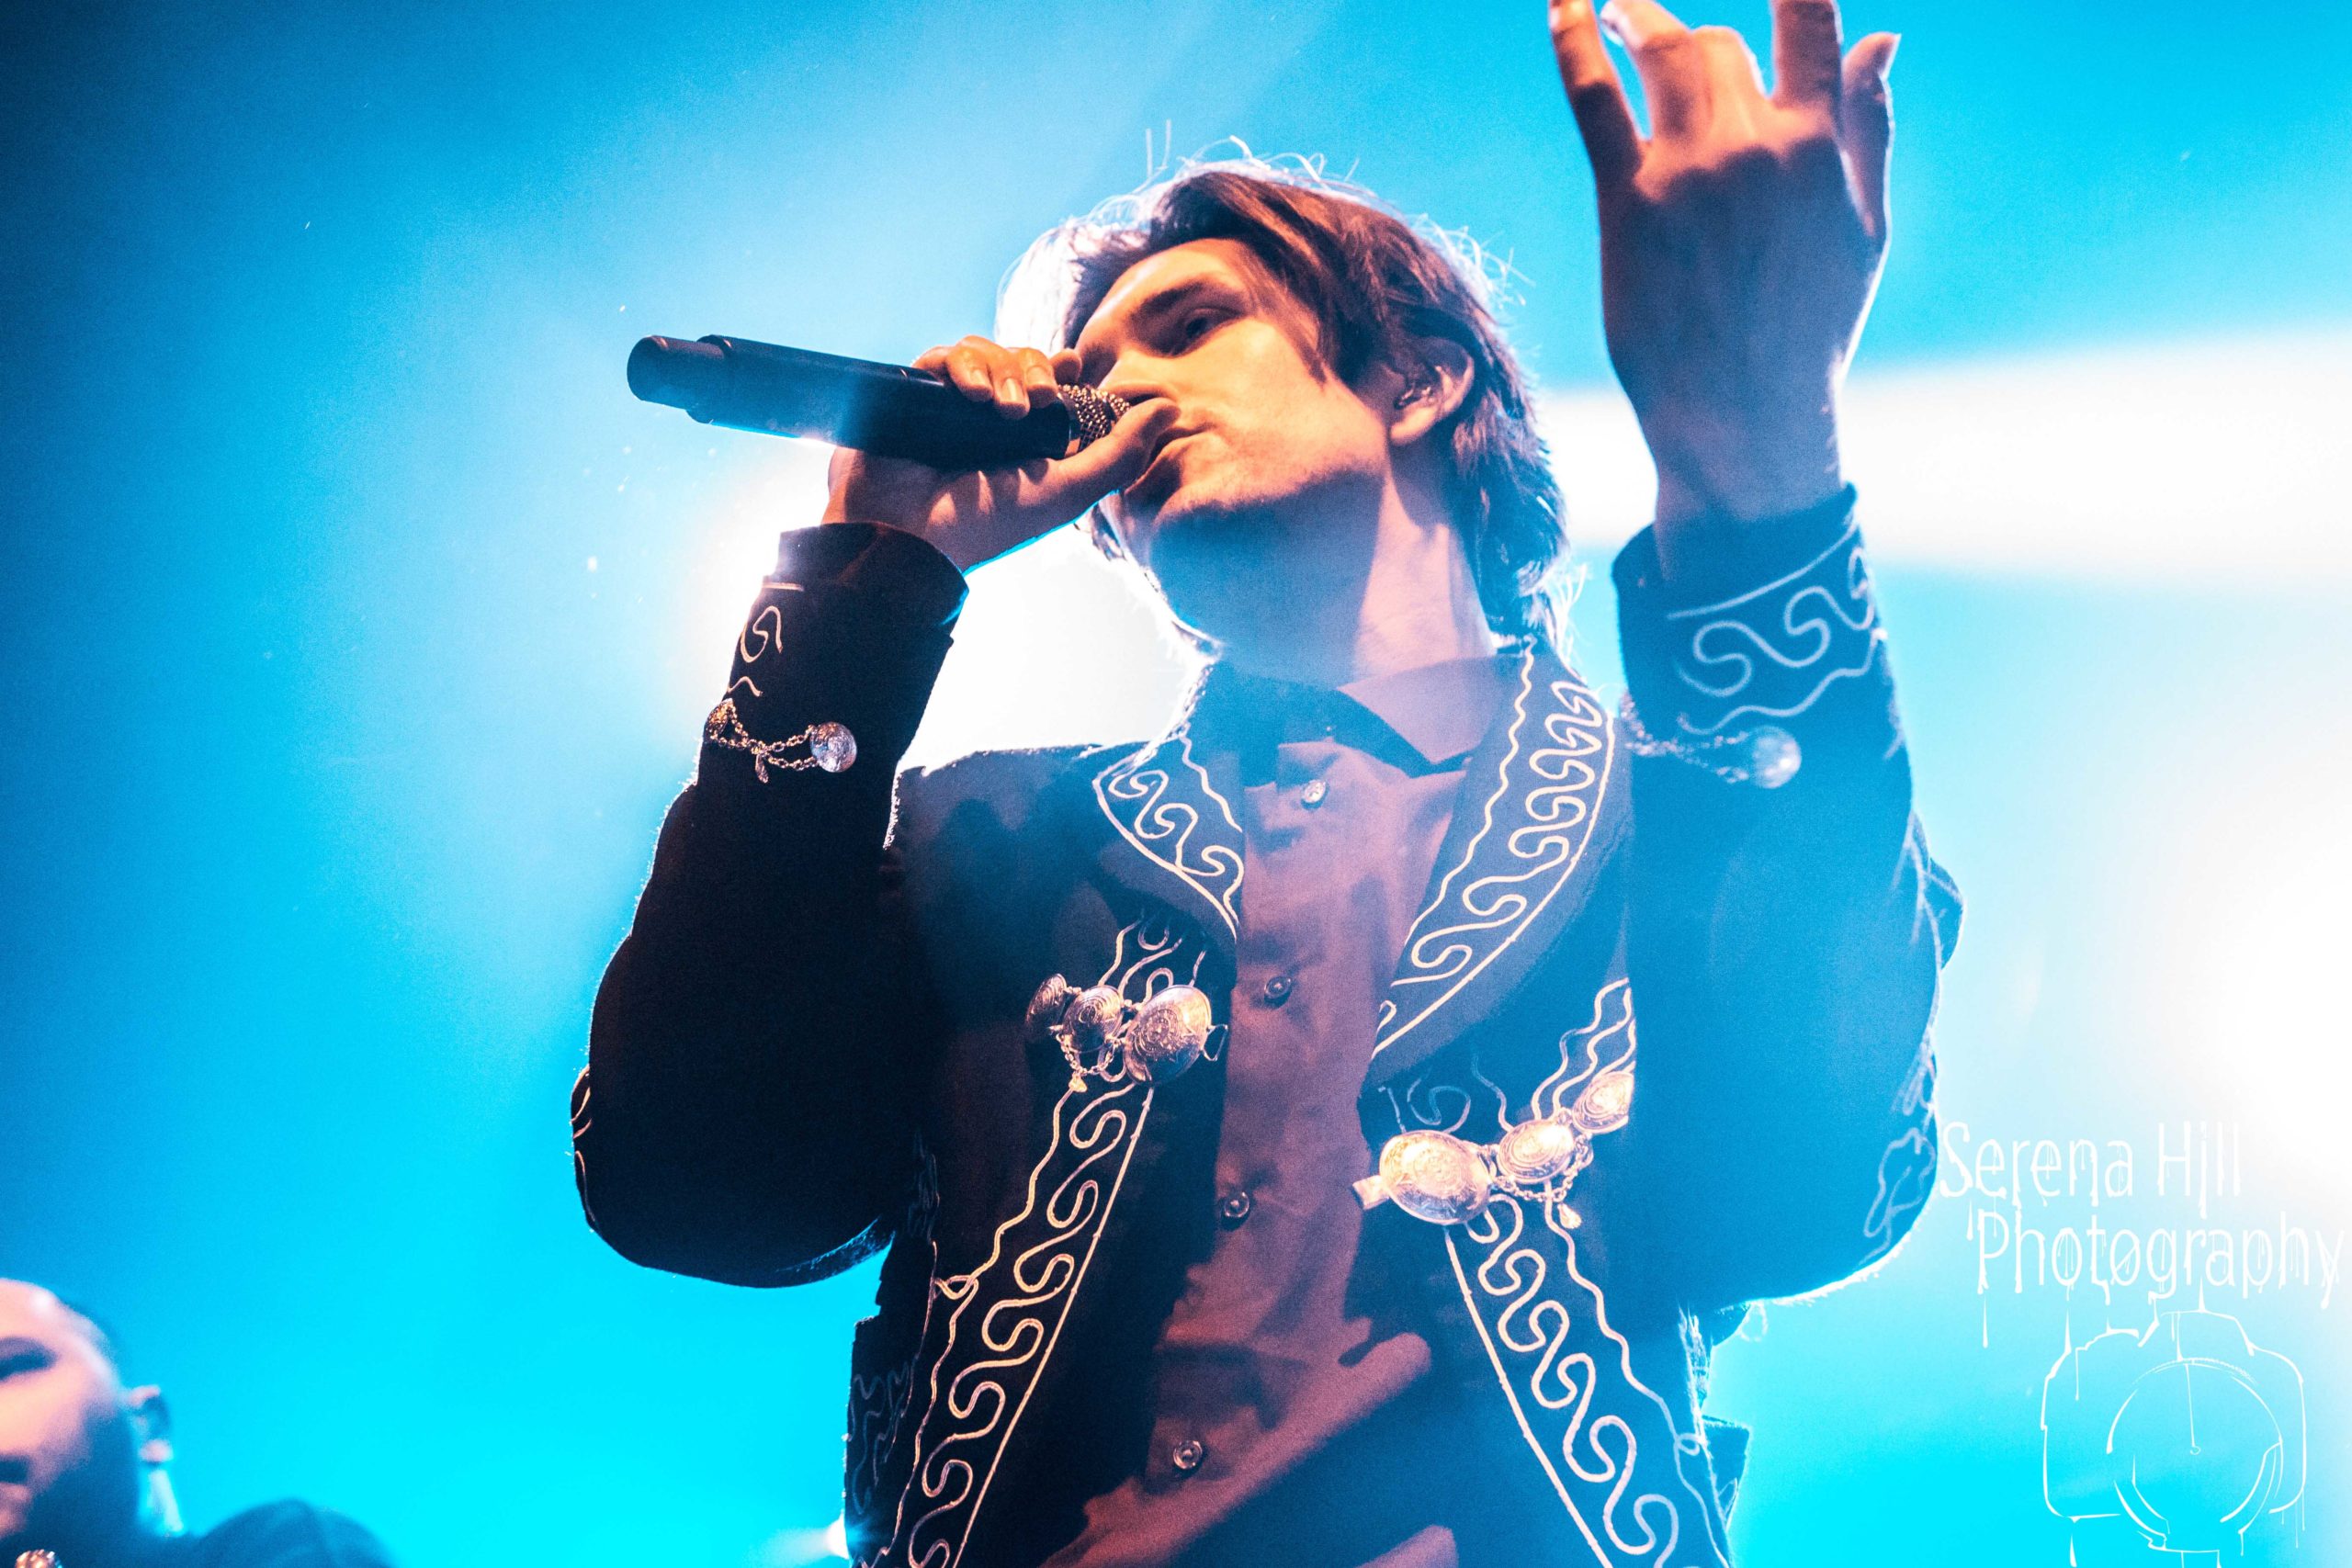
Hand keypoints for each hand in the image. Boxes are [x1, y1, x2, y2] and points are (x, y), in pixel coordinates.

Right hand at [821, 335, 1179, 571]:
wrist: (912, 539)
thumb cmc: (990, 525)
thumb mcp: (1067, 492)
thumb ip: (1120, 454)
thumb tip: (1170, 408)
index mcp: (1025, 440)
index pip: (1050, 382)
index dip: (1063, 369)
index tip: (1074, 366)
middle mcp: (987, 420)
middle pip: (1020, 360)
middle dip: (1034, 371)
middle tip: (1039, 402)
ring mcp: (949, 408)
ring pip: (983, 352)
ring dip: (1001, 371)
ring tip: (1002, 408)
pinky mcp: (913, 397)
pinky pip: (942, 357)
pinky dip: (961, 366)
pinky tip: (970, 395)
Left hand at [1549, 0, 1896, 555]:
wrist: (1745, 416)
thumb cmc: (1808, 329)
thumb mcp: (1863, 229)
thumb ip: (1869, 128)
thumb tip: (1884, 36)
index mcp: (1818, 149)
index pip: (1810, 23)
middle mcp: (1756, 147)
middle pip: (1718, 42)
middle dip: (1695, 39)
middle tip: (1662, 43)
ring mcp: (1690, 171)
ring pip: (1665, 51)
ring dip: (1634, 16)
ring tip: (1612, 9)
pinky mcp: (1629, 202)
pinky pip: (1596, 99)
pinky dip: (1572, 42)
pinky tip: (1561, 4)